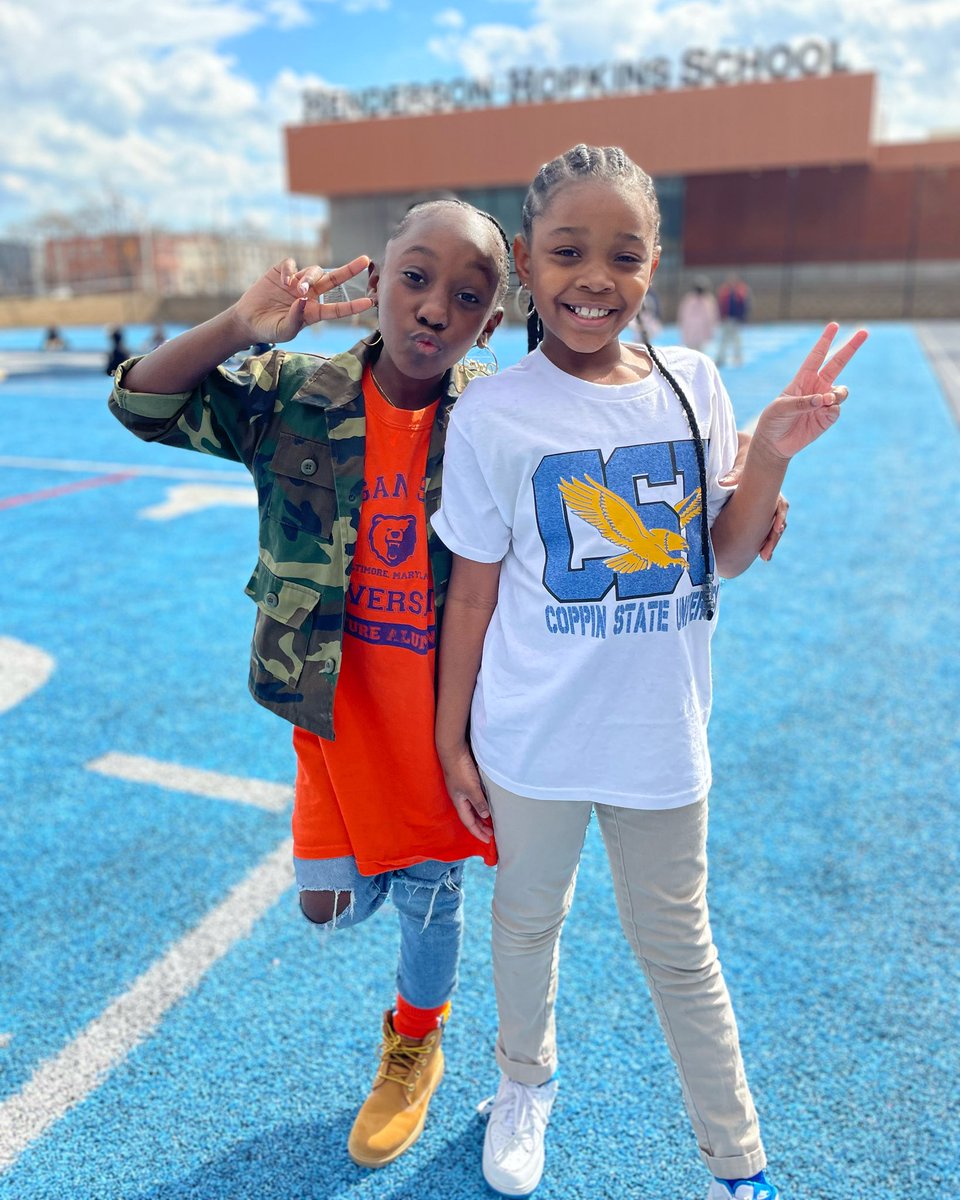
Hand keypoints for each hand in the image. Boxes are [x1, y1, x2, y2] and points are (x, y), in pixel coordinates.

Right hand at [233, 257, 373, 344]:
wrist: (249, 320)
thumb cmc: (270, 330)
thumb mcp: (284, 330)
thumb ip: (296, 319)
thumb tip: (305, 300)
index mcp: (314, 312)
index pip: (337, 308)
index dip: (352, 306)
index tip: (369, 302)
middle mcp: (310, 295)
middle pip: (334, 280)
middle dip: (349, 270)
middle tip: (364, 260)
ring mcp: (297, 282)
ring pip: (313, 272)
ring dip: (308, 278)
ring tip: (297, 289)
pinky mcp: (282, 272)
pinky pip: (292, 264)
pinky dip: (290, 270)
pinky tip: (284, 281)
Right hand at [438, 742, 492, 842]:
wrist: (454, 750)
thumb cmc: (460, 770)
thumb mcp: (471, 789)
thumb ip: (478, 803)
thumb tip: (485, 816)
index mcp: (459, 802)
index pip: (469, 822)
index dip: (478, 832)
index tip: (488, 840)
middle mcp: (460, 798)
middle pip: (470, 816)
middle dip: (480, 826)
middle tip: (492, 833)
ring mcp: (463, 789)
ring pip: (472, 807)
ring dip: (481, 815)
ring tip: (491, 821)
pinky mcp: (467, 781)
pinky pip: (475, 798)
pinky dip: (481, 804)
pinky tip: (488, 803)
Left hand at [720, 431, 788, 560]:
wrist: (739, 445)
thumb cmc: (741, 449)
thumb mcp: (741, 455)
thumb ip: (735, 470)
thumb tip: (725, 483)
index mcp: (770, 484)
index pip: (779, 505)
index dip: (779, 518)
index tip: (777, 529)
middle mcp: (770, 496)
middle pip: (777, 520)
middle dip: (772, 538)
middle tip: (765, 555)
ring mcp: (762, 504)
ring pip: (770, 526)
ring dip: (768, 542)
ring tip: (765, 557)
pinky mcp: (753, 510)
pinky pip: (761, 527)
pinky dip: (761, 540)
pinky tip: (761, 554)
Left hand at [755, 322, 867, 460]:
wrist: (774, 444)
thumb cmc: (773, 421)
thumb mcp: (781, 408)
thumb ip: (801, 402)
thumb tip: (823, 400)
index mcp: (803, 379)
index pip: (816, 356)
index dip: (825, 341)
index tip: (833, 325)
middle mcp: (817, 387)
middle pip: (838, 364)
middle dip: (850, 348)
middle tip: (864, 331)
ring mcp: (824, 402)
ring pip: (841, 391)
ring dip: (837, 394)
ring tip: (826, 401)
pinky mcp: (827, 417)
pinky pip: (836, 410)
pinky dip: (832, 410)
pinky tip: (822, 414)